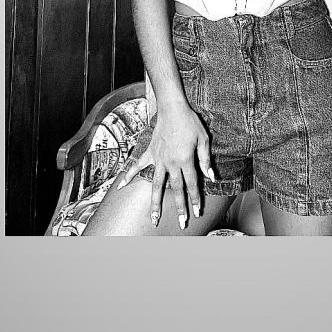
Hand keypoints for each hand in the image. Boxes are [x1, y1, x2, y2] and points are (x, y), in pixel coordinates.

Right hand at [117, 103, 214, 228]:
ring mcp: (158, 159)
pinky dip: (129, 175)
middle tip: (182, 223)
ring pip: (156, 185)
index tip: (196, 213)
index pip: (192, 184)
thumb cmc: (190, 122)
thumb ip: (206, 160)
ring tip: (154, 218)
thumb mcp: (203, 140)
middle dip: (180, 207)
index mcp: (185, 160)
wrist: (172, 108)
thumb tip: (210, 177)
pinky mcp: (150, 153)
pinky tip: (121, 187)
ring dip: (155, 202)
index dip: (195, 199)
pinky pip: (138, 166)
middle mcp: (171, 163)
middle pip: (176, 189)